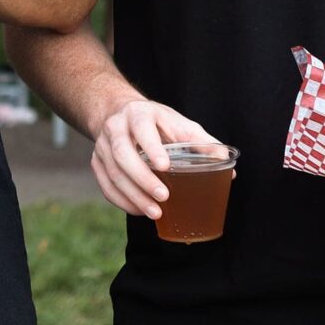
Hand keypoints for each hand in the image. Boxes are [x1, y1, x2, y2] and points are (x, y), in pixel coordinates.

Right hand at [89, 96, 219, 218]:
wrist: (119, 112)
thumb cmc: (156, 122)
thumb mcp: (178, 123)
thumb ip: (201, 142)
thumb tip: (227, 165)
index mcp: (138, 114)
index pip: (142, 128)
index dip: (152, 147)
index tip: (165, 166)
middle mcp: (115, 128)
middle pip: (122, 154)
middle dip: (142, 178)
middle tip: (164, 197)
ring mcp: (102, 146)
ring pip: (112, 173)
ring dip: (133, 195)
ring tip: (155, 212)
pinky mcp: (96, 161)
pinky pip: (105, 185)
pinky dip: (122, 201)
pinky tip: (139, 210)